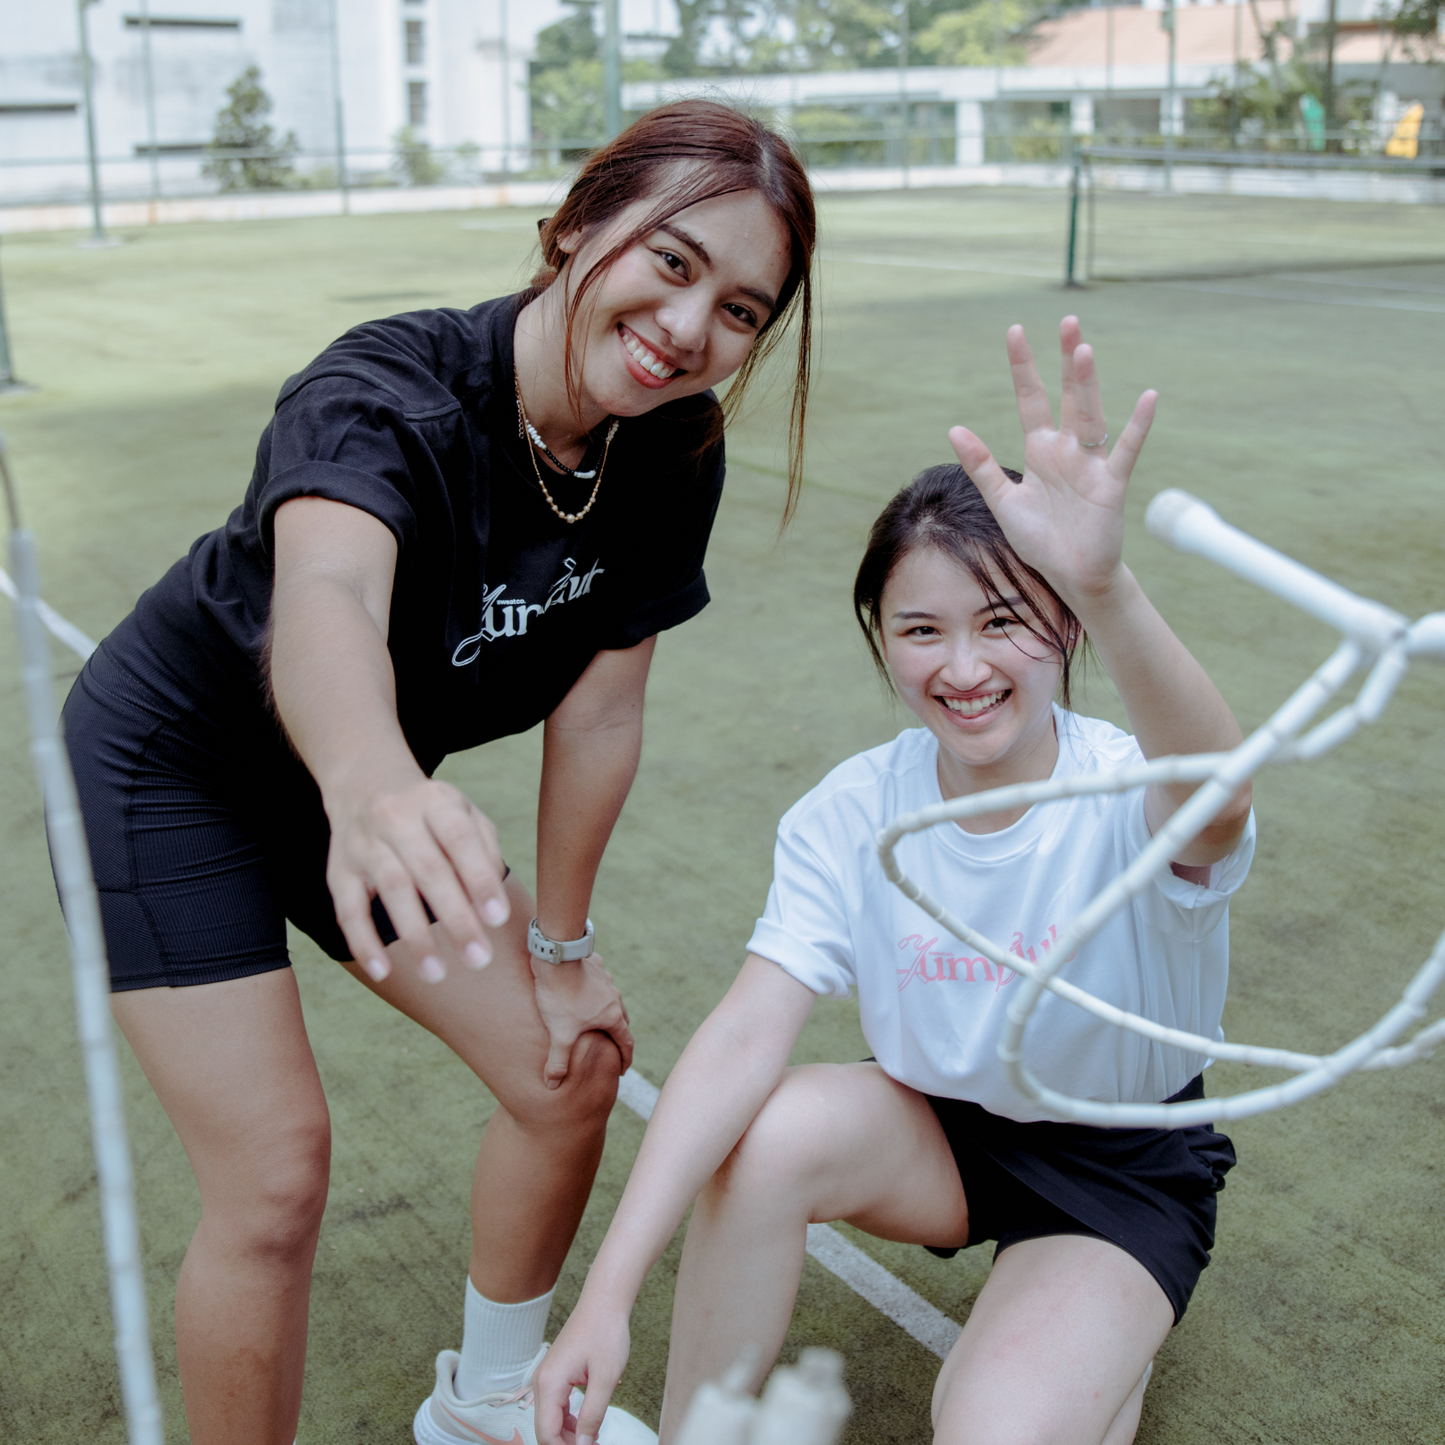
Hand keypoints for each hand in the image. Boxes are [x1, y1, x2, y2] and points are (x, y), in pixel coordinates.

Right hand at [324, 765, 509, 983]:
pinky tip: (382, 970)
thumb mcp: (463, 812)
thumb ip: (484, 849)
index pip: (460, 840)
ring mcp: (364, 844)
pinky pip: (347, 909)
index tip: (498, 918)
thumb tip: (494, 900)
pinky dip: (363, 941)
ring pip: (391, 889)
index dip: (479, 879)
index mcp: (436, 801)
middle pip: (428, 870)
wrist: (363, 782)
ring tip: (436, 973)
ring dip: (414, 936)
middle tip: (478, 959)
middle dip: (455, 918)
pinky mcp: (339, 870)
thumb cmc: (429, 810)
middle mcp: (397, 818)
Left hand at [531, 950, 634, 1088]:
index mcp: (612, 1016)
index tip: (622, 1070)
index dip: (625, 1059)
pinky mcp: (596, 966)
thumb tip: (552, 1085)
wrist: (558, 958)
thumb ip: (557, 1062)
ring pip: (611, 1001)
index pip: (625, 1043)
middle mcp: (615, 998)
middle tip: (610, 1047)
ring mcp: (607, 980)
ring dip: (605, 1012)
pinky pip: (599, 983)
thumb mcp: (559, 1034)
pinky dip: (594, 993)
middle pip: (621, 1021)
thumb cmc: (561, 997)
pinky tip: (582, 993)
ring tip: (594, 1020)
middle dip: (617, 1035)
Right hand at [534, 1301, 631, 1444]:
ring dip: (568, 1435)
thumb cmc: (606, 1333)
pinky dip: (569, 1420)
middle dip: (566, 1444)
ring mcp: (546, 1377)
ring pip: (550, 1420)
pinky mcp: (554, 1374)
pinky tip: (587, 1423)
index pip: (547, 1434)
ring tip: (594, 1439)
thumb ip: (592, 1416)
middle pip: (545, 1430)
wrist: (604, 1303)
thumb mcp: (605, 1379)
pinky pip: (556, 1407)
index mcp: (549, 1384)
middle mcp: (541, 1382)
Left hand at [947, 316, 1156, 605]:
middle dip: (1064, 361)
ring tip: (1084, 350)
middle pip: (1065, 397)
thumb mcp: (1003, 501)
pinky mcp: (1111, 485)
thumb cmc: (1040, 539)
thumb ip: (982, 466)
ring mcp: (1090, 465)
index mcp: (1040, 451)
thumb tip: (954, 429)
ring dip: (1086, 384)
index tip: (1016, 331)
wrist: (1069, 576)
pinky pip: (1126, 451)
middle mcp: (1067, 450)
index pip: (1030, 400)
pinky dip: (1137, 426)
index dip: (1023, 368)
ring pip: (1089, 416)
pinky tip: (1147, 398)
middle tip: (1068, 320)